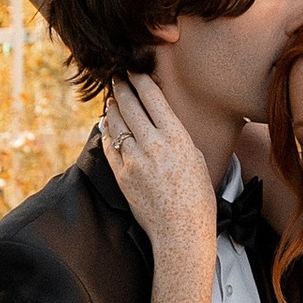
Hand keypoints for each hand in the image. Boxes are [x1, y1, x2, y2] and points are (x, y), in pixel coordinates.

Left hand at [101, 73, 217, 257]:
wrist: (181, 231)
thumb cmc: (197, 197)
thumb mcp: (197, 159)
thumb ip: (178, 138)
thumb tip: (164, 124)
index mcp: (176, 137)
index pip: (153, 98)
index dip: (140, 81)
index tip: (134, 72)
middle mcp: (153, 145)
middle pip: (130, 106)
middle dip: (122, 88)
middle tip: (116, 77)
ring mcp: (134, 160)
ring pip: (116, 124)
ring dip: (113, 108)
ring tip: (112, 99)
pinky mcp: (122, 175)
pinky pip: (109, 146)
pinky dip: (106, 132)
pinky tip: (106, 125)